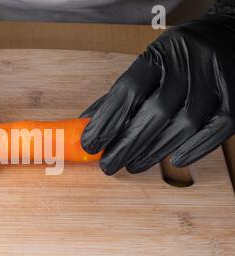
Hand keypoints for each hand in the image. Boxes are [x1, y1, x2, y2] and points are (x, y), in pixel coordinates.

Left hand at [80, 5, 234, 174]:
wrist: (223, 36)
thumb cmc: (175, 59)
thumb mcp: (145, 67)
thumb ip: (118, 97)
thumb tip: (87, 126)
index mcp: (158, 55)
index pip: (128, 90)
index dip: (107, 120)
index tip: (89, 144)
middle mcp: (188, 65)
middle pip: (155, 112)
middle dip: (127, 144)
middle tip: (108, 164)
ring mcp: (214, 81)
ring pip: (184, 124)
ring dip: (154, 151)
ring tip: (133, 165)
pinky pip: (217, 129)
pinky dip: (195, 148)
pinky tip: (174, 161)